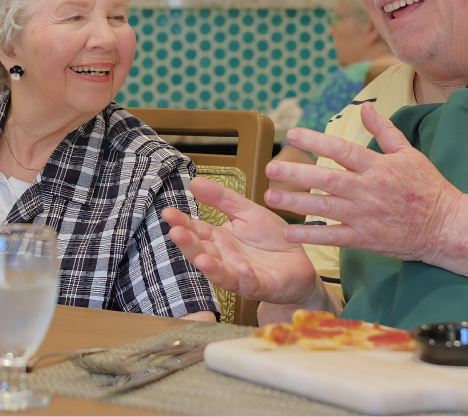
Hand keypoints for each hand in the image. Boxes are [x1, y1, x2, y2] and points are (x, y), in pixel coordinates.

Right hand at [162, 177, 319, 305]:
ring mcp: (242, 275)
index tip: (167, 212)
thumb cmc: (271, 238)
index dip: (182, 223)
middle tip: (175, 233)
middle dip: (188, 245)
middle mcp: (226, 259)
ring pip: (221, 273)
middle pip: (202, 253)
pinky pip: (252, 285)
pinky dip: (246, 278)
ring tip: (201, 258)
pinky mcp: (263, 286)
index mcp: (220, 240)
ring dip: (210, 267)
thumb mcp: (247, 211)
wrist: (300, 261)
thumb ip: (221, 198)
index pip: (196, 231)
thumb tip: (194, 182)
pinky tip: (243, 269)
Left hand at [265, 102, 462, 262]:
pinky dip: (310, 235)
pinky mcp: (365, 239)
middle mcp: (368, 190)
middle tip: (270, 168)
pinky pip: (333, 237)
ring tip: (271, 196)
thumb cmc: (428, 187)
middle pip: (327, 180)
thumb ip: (384, 131)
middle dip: (296, 173)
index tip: (292, 134)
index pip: (342, 150)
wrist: (446, 226)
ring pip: (325, 208)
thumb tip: (366, 108)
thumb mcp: (409, 153)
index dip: (316, 141)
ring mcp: (365, 216)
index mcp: (377, 167)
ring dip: (296, 202)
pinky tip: (288, 231)